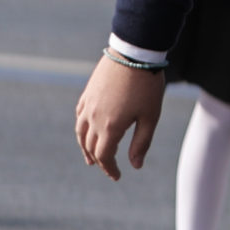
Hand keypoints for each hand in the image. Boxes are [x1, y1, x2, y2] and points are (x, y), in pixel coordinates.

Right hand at [74, 57, 166, 181]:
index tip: (118, 176)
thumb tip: (135, 165)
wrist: (134, 53)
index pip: (105, 156)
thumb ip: (142, 143)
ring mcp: (87, 105)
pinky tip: (86, 131)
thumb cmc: (147, 85)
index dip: (110, 169)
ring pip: (80, 133)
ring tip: (90, 157)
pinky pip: (79, 117)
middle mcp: (93, 119)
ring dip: (85, 147)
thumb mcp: (150, 116)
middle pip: (91, 147)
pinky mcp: (87, 94)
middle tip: (107, 168)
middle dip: (99, 160)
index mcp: (110, 127)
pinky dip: (81, 129)